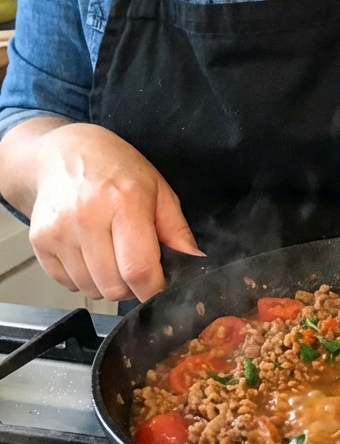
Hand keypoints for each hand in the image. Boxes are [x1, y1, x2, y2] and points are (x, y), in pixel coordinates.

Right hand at [28, 123, 200, 301]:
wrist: (63, 153)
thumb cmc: (115, 167)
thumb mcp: (157, 189)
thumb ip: (177, 230)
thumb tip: (196, 261)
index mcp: (124, 203)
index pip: (139, 269)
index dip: (154, 289)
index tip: (159, 285)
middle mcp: (87, 218)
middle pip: (114, 286)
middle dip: (131, 286)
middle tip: (135, 263)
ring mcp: (59, 231)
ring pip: (91, 290)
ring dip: (106, 282)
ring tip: (111, 252)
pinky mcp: (40, 242)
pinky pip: (68, 284)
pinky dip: (83, 278)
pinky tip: (89, 251)